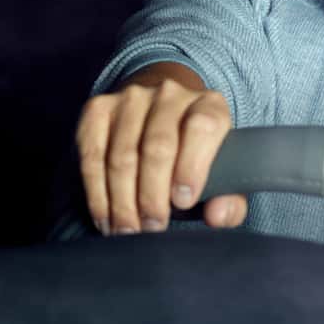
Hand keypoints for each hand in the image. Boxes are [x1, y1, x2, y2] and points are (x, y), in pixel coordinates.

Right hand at [75, 66, 246, 234]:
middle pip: (157, 146)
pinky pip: (92, 156)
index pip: (202, 127)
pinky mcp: (98, 109)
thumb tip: (217, 216)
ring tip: (128, 230)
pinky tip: (105, 217)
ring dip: (122, 201)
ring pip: (122, 156)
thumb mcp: (222, 172)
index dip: (192, 167)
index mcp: (209, 104)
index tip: (182, 203)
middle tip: (152, 227)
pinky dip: (97, 193)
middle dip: (152, 196)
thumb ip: (230, 199)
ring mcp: (131, 98)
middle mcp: (170, 93)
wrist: (159, 109)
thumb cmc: (194, 153)